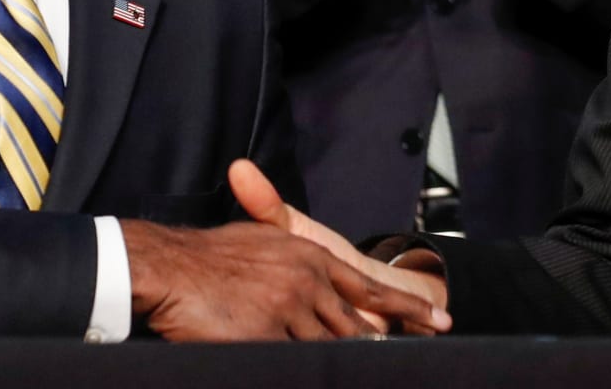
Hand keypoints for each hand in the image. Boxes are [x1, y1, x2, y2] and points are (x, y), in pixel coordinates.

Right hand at [124, 187, 448, 340]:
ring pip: (326, 351)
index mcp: (311, 256)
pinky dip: (307, 371)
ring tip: (360, 371)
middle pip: (353, 328)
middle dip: (374, 348)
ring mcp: (288, 311)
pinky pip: (294, 365)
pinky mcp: (265, 338)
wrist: (170, 265)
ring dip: (337, 364)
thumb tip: (319, 269)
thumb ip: (292, 247)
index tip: (440, 320)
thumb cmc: (210, 254)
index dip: (406, 307)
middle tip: (399, 357)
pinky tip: (310, 374)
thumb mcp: (261, 235)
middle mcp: (308, 281)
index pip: (369, 288)